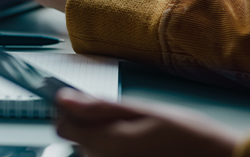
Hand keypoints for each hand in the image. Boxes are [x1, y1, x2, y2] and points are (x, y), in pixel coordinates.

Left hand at [56, 89, 239, 156]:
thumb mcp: (144, 110)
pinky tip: (139, 149)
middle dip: (91, 127)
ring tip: (137, 136)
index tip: (88, 105)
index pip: (62, 127)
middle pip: (77, 141)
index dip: (71, 112)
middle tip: (125, 120)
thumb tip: (63, 98)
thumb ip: (100, 106)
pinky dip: (115, 153)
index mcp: (106, 144)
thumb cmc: (187, 134)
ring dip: (104, 142)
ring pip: (91, 153)